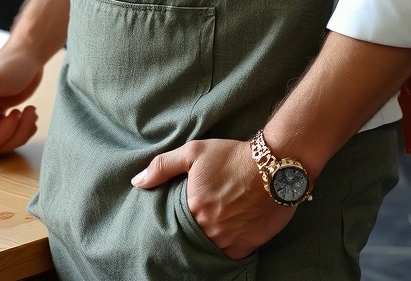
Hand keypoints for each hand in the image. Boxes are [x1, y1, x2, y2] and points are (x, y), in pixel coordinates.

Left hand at [131, 138, 295, 258]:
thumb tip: (137, 182)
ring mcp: (227, 241)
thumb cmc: (232, 157)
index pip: (174, 224)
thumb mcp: (194, 152)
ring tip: (210, 228)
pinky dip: (224, 249)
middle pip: (191, 238)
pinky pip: (227, 257)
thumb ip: (163, 166)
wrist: (273, 166)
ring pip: (208, 249)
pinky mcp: (244, 248)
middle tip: (196, 222)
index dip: (175, 221)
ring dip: (207, 241)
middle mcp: (208, 229)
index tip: (176, 218)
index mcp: (192, 208)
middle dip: (190, 232)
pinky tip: (225, 236)